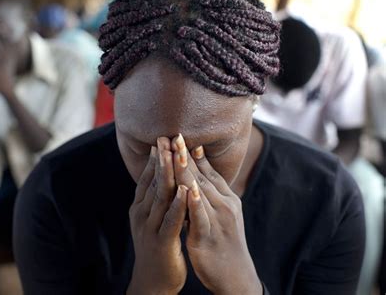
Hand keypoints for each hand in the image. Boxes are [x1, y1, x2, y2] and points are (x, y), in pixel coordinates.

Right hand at [127, 138, 187, 294]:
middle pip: (153, 181)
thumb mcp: (154, 220)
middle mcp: (142, 214)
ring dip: (168, 174)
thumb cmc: (158, 247)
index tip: (162, 138)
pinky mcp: (162, 242)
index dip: (155, 158)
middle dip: (161, 158)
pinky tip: (187, 191)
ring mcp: (150, 228)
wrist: (152, 282)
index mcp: (141, 208)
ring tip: (174, 154)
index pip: (148, 178)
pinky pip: (171, 220)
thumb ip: (157, 200)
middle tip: (166, 137)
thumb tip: (164, 179)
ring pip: (160, 196)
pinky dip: (179, 204)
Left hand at [171, 134, 261, 294]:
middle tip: (174, 135)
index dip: (192, 153)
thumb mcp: (220, 213)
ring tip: (177, 153)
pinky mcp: (209, 237)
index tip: (179, 135)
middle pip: (202, 176)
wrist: (237, 276)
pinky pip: (201, 218)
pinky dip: (195, 203)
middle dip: (186, 156)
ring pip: (200, 192)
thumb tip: (193, 176)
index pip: (207, 171)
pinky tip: (188, 190)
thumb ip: (208, 194)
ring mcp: (218, 220)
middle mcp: (224, 205)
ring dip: (188, 172)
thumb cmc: (224, 242)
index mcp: (225, 198)